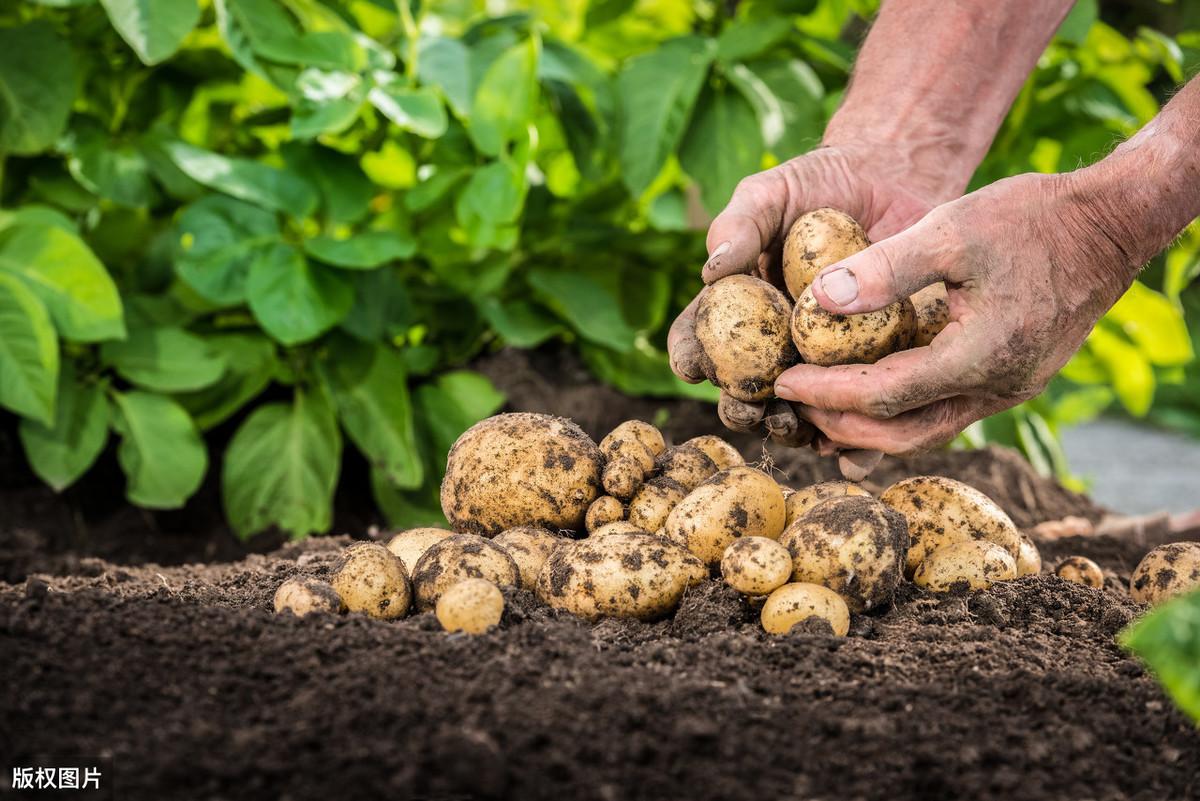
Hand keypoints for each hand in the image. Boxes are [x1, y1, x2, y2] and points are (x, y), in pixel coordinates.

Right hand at [668, 145, 942, 474]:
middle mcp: (773, 345)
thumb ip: (739, 225)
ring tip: (797, 427)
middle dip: (740, 408)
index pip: (698, 341)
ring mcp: (823, 362)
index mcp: (737, 310)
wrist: (893, 180)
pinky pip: (860, 414)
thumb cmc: (817, 183)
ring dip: (792, 430)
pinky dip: (856, 444)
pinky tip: (854, 455)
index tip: (692, 366)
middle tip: (747, 406)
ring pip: (798, 413)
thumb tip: (711, 270)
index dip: (689, 357)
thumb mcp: (771, 192)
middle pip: (744, 391)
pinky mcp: (873, 369)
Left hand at [775, 170, 1135, 453]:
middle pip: (901, 434)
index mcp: (982, 356)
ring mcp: (1007, 391)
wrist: (1110, 226)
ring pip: (923, 432)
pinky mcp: (1009, 382)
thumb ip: (887, 267)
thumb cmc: (1033, 218)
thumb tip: (819, 300)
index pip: (884, 395)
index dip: (827, 392)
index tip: (781, 381)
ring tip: (817, 409)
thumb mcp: (954, 228)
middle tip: (790, 402)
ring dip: (867, 428)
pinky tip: (864, 401)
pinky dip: (898, 414)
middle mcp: (997, 389)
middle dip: (839, 423)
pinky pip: (942, 413)